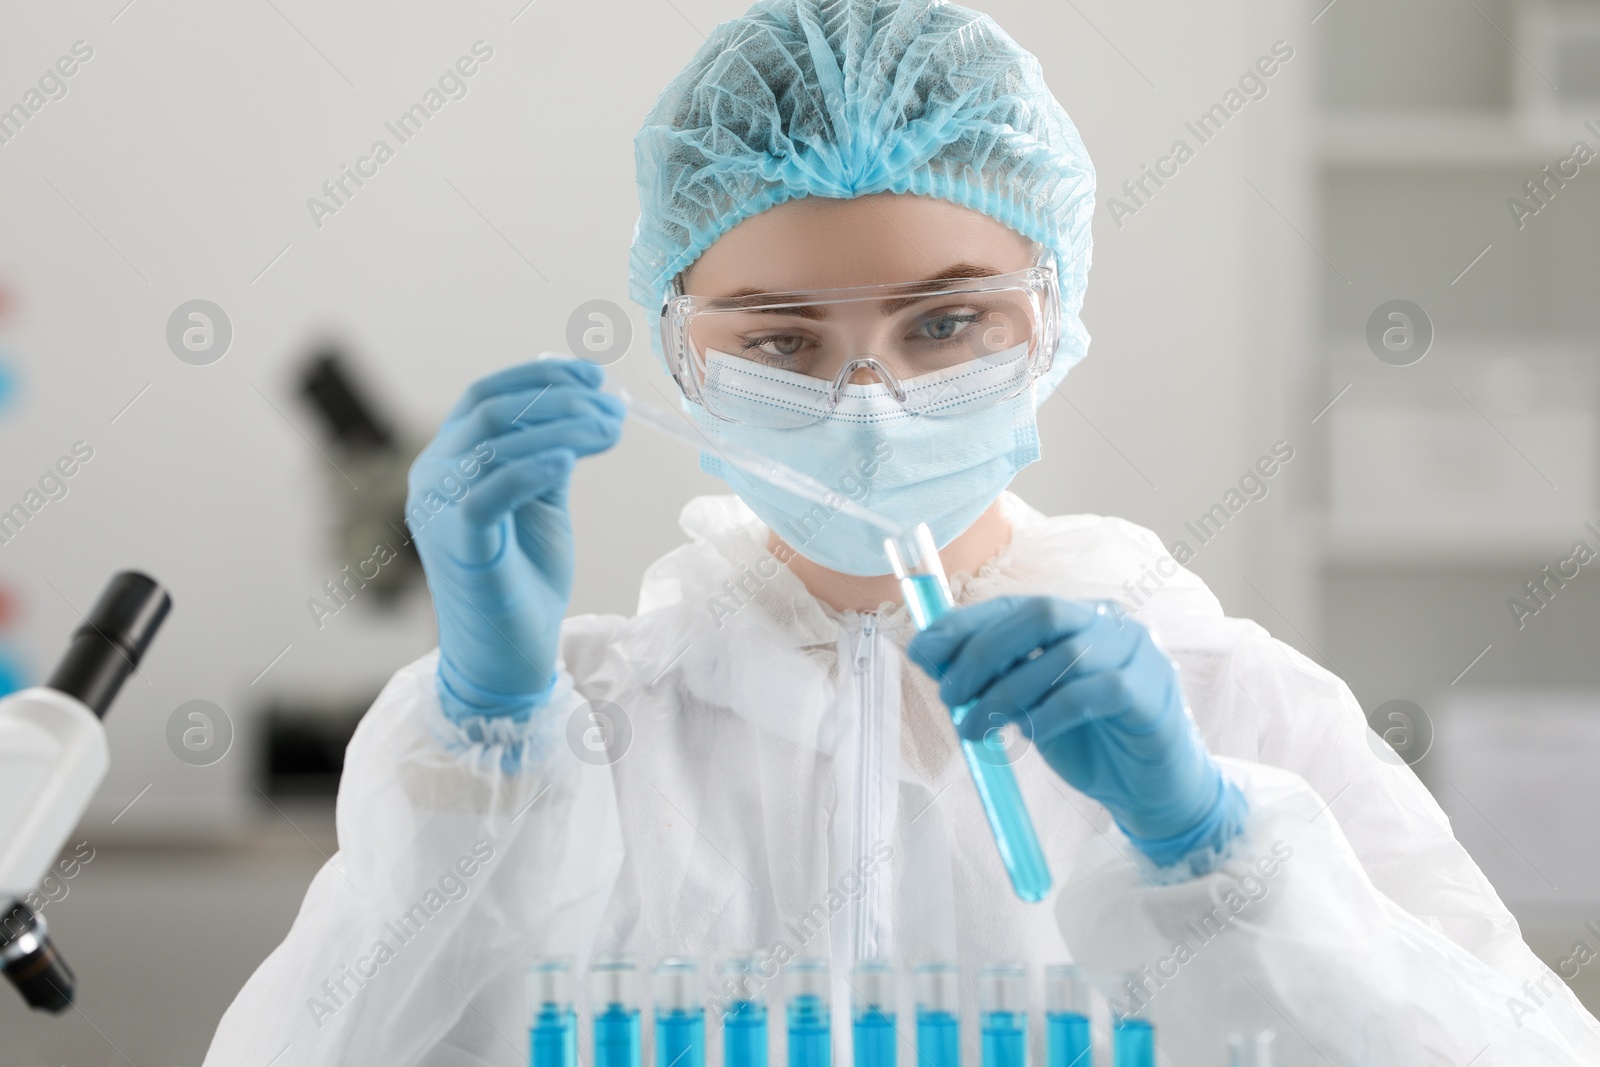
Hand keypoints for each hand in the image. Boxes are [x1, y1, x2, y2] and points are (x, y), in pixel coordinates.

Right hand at [408, 358, 622, 722]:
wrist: (508, 653)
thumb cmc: (523, 578)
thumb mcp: (541, 502)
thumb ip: (548, 455)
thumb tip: (582, 407)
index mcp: (448, 459)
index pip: (486, 395)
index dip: (541, 377)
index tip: (595, 379)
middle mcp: (432, 475)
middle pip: (491, 410)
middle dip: (560, 399)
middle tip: (612, 410)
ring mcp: (438, 508)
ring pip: (493, 442)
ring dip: (560, 428)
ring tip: (608, 431)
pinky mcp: (457, 542)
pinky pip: (488, 491)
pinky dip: (529, 468)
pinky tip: (567, 461)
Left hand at [907, 596, 1243, 864]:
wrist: (1152, 792)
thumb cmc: (1091, 743)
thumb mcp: (1031, 705)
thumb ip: (996, 678)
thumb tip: (932, 658)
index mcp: (1078, 618)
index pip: (1015, 605)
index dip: (965, 624)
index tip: (922, 651)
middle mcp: (1110, 624)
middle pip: (1040, 615)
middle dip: (982, 652)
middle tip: (949, 695)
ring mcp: (1138, 655)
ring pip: (1064, 654)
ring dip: (1006, 692)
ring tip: (973, 729)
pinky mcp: (1151, 694)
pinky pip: (1094, 692)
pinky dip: (1050, 712)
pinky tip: (1027, 735)